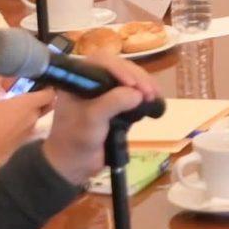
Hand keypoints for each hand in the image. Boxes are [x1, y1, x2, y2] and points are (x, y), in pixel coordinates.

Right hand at [0, 80, 47, 164]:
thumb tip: (1, 82)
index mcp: (30, 104)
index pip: (50, 94)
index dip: (47, 87)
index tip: (39, 83)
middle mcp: (34, 118)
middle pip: (43, 106)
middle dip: (36, 99)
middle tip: (24, 94)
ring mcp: (29, 132)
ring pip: (33, 118)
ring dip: (26, 112)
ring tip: (10, 107)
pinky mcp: (20, 142)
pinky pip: (24, 128)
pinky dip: (19, 123)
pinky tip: (5, 121)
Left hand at [39, 53, 159, 185]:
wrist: (73, 165)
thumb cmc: (75, 140)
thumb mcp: (91, 120)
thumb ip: (112, 103)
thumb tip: (138, 93)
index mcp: (79, 79)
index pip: (102, 62)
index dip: (121, 69)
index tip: (134, 85)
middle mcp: (91, 81)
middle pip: (119, 68)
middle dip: (137, 78)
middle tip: (150, 93)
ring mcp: (104, 92)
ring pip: (128, 79)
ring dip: (144, 85)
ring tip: (154, 97)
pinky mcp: (115, 104)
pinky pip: (133, 93)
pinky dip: (144, 95)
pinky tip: (154, 101)